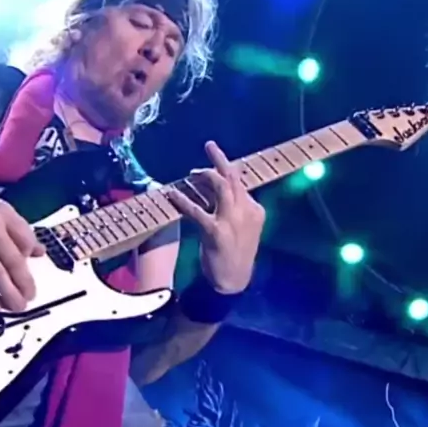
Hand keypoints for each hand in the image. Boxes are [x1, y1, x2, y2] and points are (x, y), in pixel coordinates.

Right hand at [0, 194, 43, 312]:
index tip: (32, 273)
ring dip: (4, 292)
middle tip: (28, 298)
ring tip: (13, 306)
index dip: (31, 257)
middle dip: (22, 282)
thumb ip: (19, 230)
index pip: (25, 240)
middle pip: (11, 259)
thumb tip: (39, 252)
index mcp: (1, 214)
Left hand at [169, 141, 265, 293]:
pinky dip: (184, 201)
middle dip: (220, 159)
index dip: (226, 170)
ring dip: (205, 175)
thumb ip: (235, 208)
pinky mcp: (216, 232)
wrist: (234, 281)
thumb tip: (217, 189)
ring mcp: (232, 221)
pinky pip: (197, 211)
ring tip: (192, 171)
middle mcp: (247, 212)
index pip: (240, 183)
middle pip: (233, 178)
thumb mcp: (244, 228)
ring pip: (220, 187)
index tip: (215, 162)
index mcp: (255, 211)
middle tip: (209, 145)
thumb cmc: (236, 254)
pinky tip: (172, 194)